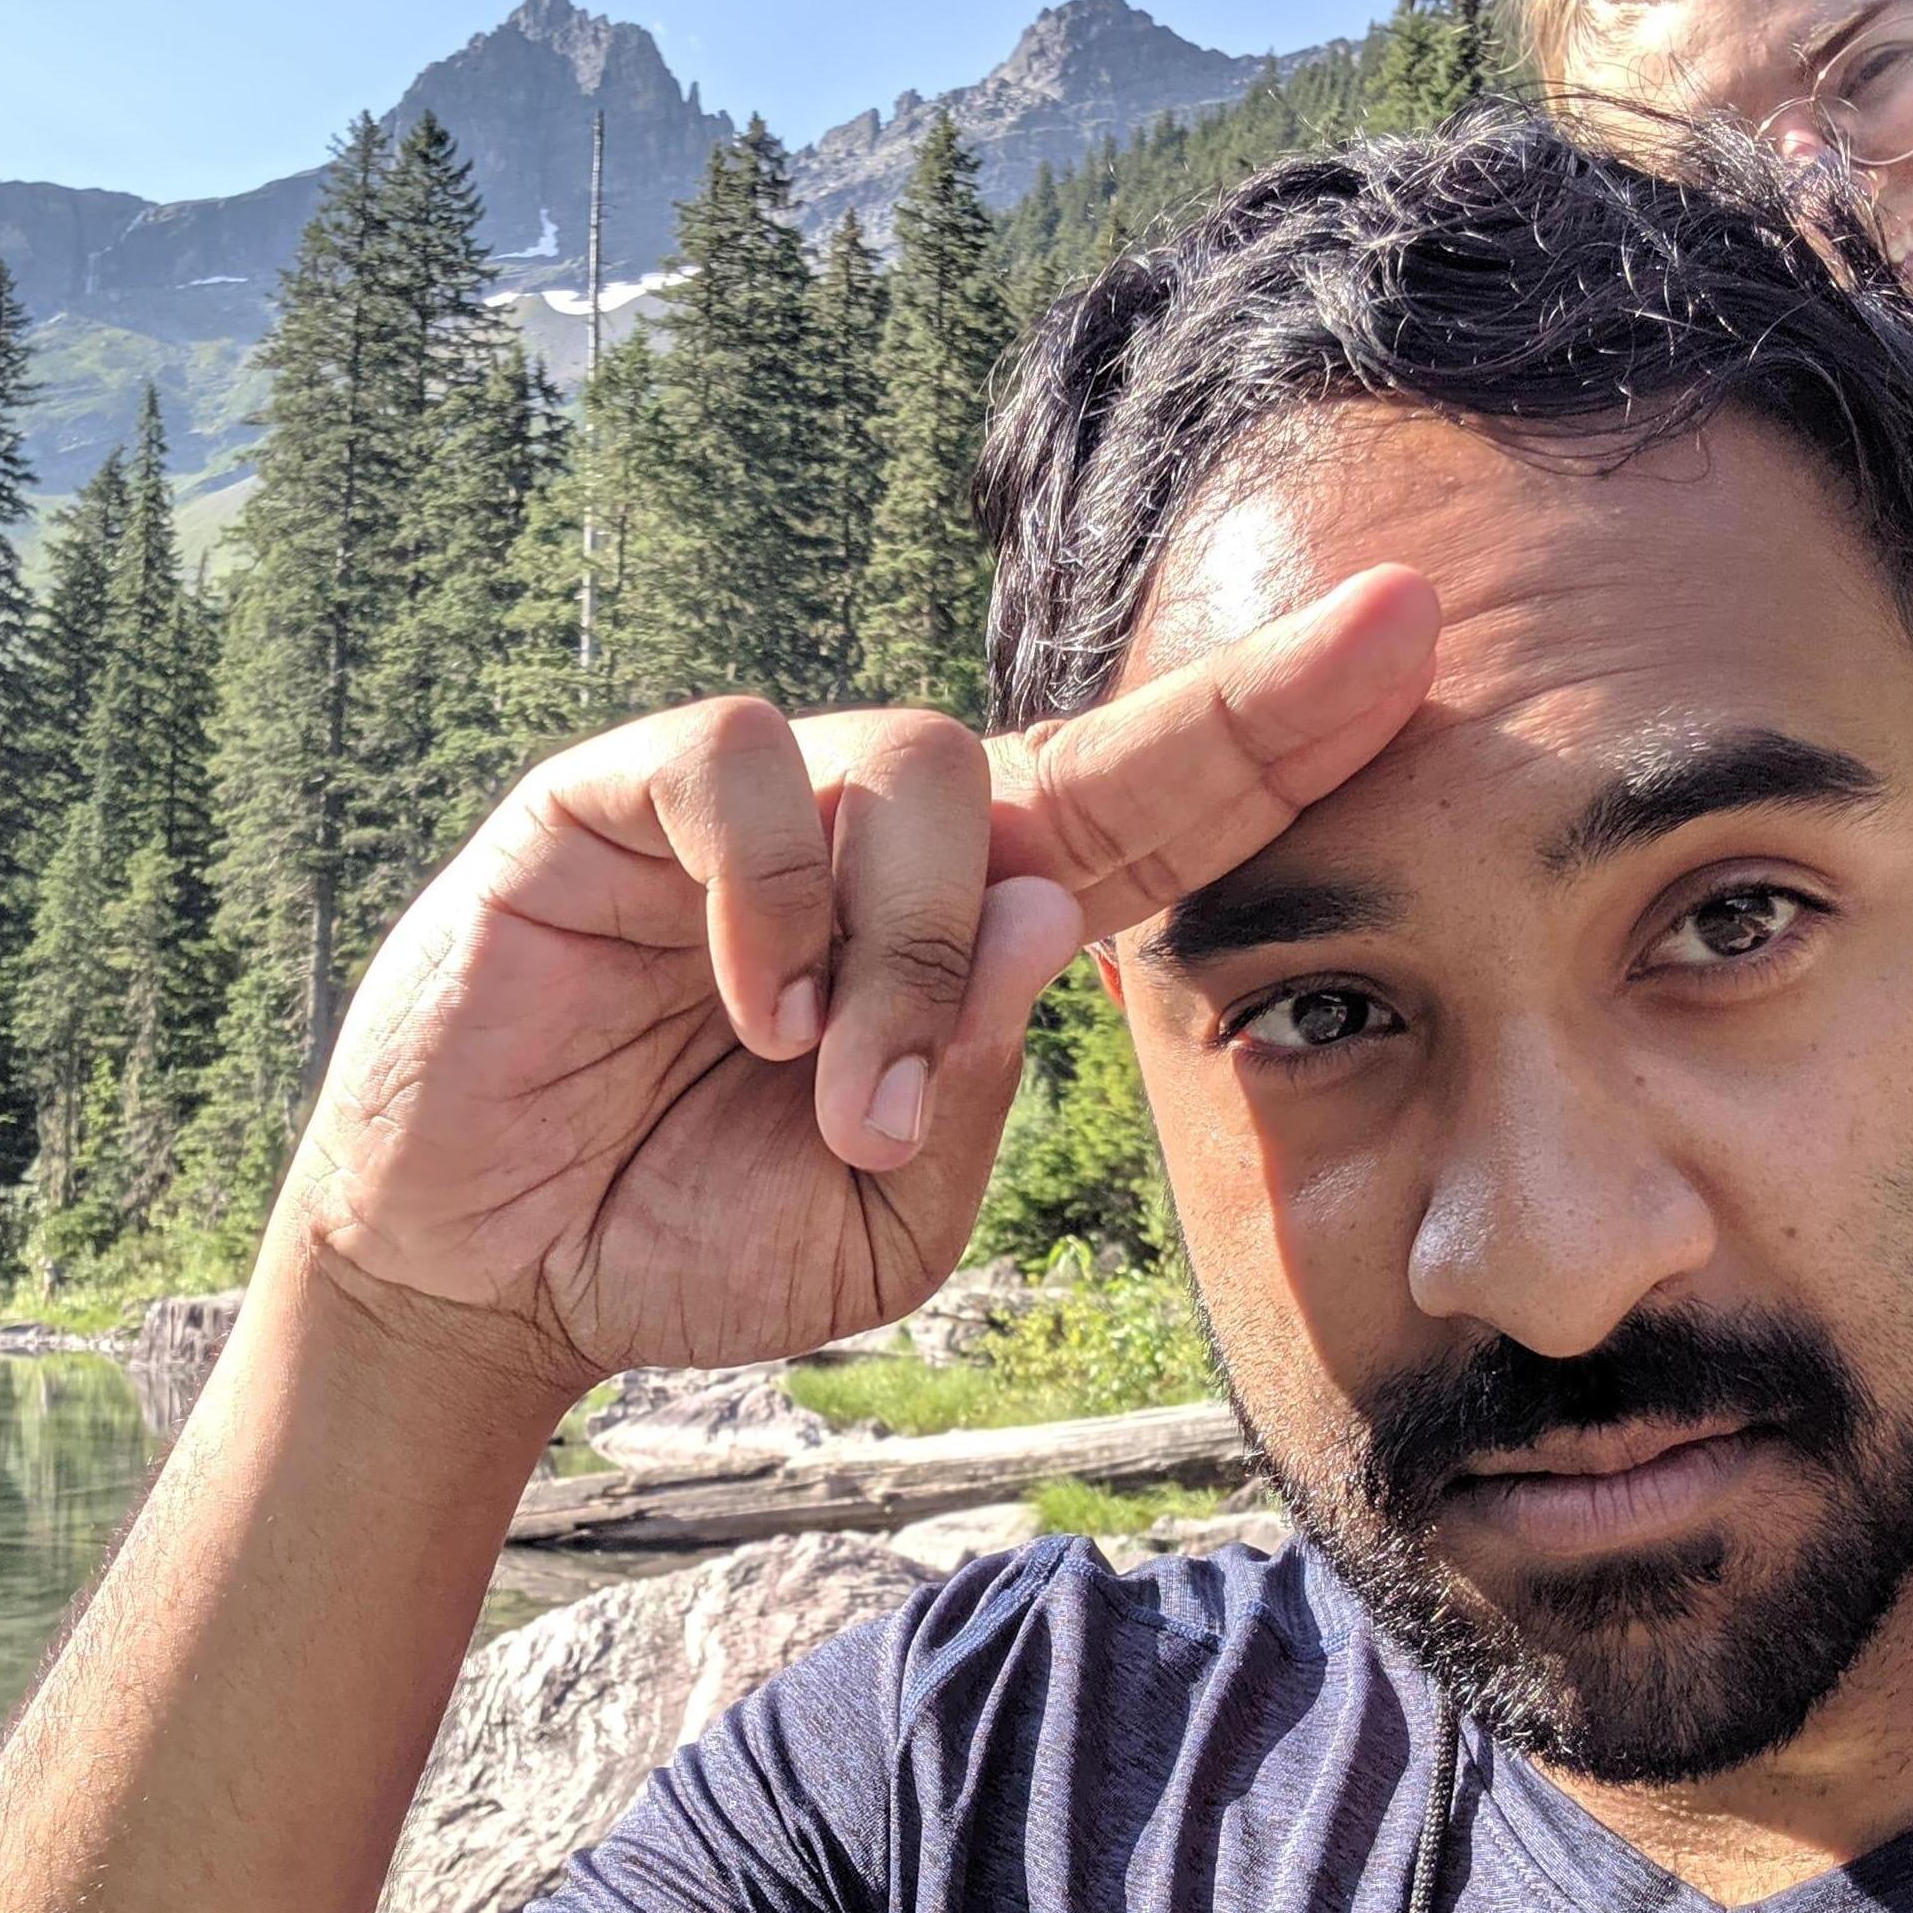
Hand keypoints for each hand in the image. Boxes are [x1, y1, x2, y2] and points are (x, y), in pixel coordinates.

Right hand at [279, 567, 1440, 1399]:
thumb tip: (1051, 915)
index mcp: (962, 946)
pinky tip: (752, 1009)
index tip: (1415, 637)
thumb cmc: (698, 1241)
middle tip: (1303, 749)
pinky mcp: (611, 799)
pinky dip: (770, 892)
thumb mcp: (886, 1223)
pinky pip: (735, 764)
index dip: (1274, 733)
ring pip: (909, 763)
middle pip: (1071, 752)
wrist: (498, 1275)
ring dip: (909, 947)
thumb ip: (975, 1090)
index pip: (1145, 821)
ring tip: (841, 1090)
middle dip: (1225, 728)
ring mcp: (751, 812)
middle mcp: (875, 852)